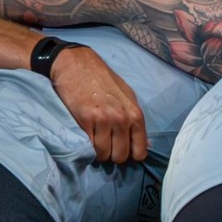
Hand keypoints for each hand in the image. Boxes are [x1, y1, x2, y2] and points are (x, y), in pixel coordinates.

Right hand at [48, 45, 149, 163]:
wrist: (76, 65)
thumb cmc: (103, 80)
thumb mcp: (127, 97)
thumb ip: (135, 120)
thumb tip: (146, 143)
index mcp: (135, 114)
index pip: (140, 151)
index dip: (131, 155)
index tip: (122, 151)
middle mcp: (122, 119)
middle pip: (121, 156)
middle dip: (113, 155)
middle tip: (106, 146)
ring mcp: (103, 120)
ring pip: (103, 154)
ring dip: (98, 152)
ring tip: (95, 141)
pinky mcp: (84, 119)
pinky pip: (88, 146)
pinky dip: (86, 146)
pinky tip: (85, 136)